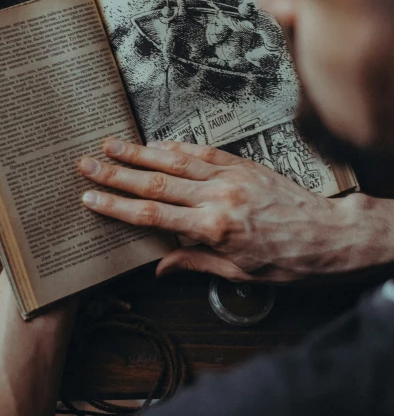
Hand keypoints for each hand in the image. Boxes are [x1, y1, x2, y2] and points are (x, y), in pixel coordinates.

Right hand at [78, 140, 389, 281]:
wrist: (329, 234)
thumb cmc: (287, 260)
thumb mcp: (240, 272)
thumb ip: (195, 263)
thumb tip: (159, 266)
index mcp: (213, 229)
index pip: (153, 216)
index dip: (117, 207)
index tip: (90, 198)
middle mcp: (217, 197)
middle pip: (155, 184)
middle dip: (116, 173)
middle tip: (87, 162)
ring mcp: (229, 176)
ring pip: (174, 162)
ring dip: (139, 153)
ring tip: (110, 145)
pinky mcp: (242, 163)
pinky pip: (202, 152)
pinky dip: (176, 147)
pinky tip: (156, 143)